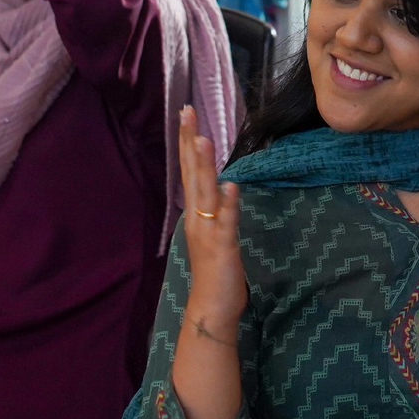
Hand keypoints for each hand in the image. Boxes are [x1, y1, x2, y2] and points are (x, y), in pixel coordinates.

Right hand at [179, 105, 247, 325]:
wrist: (211, 307)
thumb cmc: (215, 270)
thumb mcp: (216, 231)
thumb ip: (216, 207)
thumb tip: (222, 184)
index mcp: (196, 212)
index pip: (189, 170)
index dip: (186, 142)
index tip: (186, 114)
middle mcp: (197, 217)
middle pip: (191, 173)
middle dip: (189, 141)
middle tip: (187, 111)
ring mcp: (208, 231)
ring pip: (205, 193)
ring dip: (203, 167)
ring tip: (202, 139)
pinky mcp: (222, 247)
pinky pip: (226, 223)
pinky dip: (228, 205)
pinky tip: (231, 186)